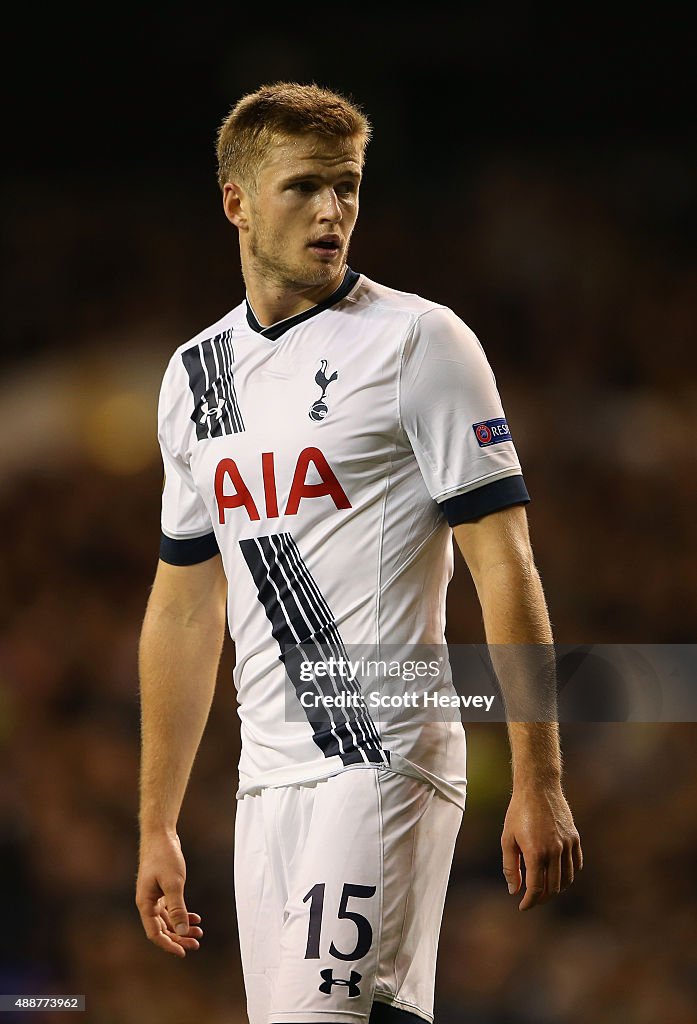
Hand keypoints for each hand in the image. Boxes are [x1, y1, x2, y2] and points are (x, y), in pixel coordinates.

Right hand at [136, 831, 203, 956]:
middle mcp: (147, 903)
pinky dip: (183, 914)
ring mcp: (154, 896)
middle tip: (196, 944)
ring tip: (199, 932)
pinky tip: (196, 917)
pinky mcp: (162, 889)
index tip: (183, 952)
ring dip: (182, 927)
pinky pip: (171, 909)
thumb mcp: (174, 883)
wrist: (160, 835)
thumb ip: (178, 907)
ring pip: (168, 920)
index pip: (155, 933)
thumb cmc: (164, 857)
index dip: (169, 945)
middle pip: (162, 929)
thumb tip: (181, 931)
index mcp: (145, 904)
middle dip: (179, 938)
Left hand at [501, 784, 581, 910]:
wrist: (538, 787)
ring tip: (544, 889)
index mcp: (536, 852)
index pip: (536, 888)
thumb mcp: (507, 839)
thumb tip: (514, 890)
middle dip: (541, 898)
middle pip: (553, 887)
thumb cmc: (518, 812)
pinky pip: (576, 864)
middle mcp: (555, 851)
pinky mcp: (575, 838)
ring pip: (567, 879)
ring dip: (556, 888)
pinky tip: (558, 874)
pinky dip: (568, 875)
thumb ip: (510, 867)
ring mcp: (568, 844)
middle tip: (532, 899)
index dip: (529, 902)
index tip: (522, 906)